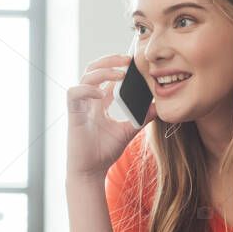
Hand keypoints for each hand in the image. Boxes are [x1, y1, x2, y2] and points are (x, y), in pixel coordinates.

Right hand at [66, 53, 157, 178]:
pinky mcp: (73, 114)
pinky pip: (74, 93)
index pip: (106, 76)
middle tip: (128, 59)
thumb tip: (159, 106)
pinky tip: (101, 94)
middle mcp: (88, 101)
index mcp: (99, 102)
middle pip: (94, 69)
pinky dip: (87, 89)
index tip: (134, 64)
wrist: (91, 171)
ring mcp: (80, 106)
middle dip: (110, 60)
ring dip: (103, 71)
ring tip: (120, 74)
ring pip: (85, 76)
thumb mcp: (128, 131)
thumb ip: (141, 118)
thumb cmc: (104, 152)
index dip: (117, 66)